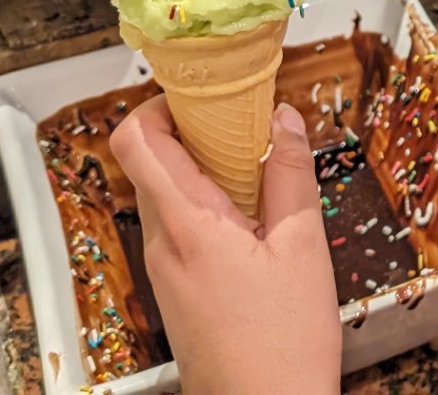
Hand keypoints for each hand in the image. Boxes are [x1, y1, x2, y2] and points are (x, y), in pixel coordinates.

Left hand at [110, 97, 341, 394]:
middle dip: (197, 133)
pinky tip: (258, 219)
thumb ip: (290, 175)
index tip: (202, 93)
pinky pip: (182, 228)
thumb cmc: (283, 345)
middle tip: (249, 125)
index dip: (158, 104)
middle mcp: (163, 244)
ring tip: (263, 172)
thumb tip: (285, 120)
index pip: (134, 142)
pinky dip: (212, 206)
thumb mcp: (303, 248)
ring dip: (208, 171)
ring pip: (169, 196)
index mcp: (187, 225)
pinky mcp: (179, 289)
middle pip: (153, 163)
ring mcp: (166, 269)